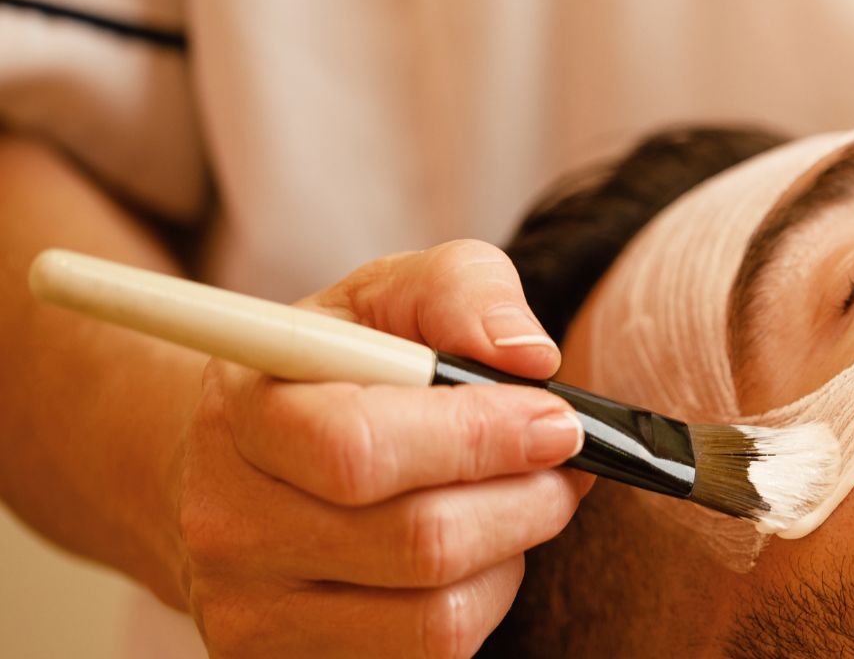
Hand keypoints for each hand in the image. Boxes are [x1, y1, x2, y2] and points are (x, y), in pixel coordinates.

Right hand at [171, 241, 591, 657]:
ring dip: (512, 554)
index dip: (481, 439)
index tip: (557, 421)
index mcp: (247, 411)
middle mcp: (229, 523)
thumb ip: (462, 290)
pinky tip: (477, 554)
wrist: (241, 464)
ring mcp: (251, 612)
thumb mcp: (388, 294)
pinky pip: (431, 657)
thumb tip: (530, 355)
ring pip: (438, 618)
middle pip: (420, 542)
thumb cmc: (338, 368)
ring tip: (516, 502)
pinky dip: (483, 602)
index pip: (361, 449)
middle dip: (527, 499)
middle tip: (564, 463)